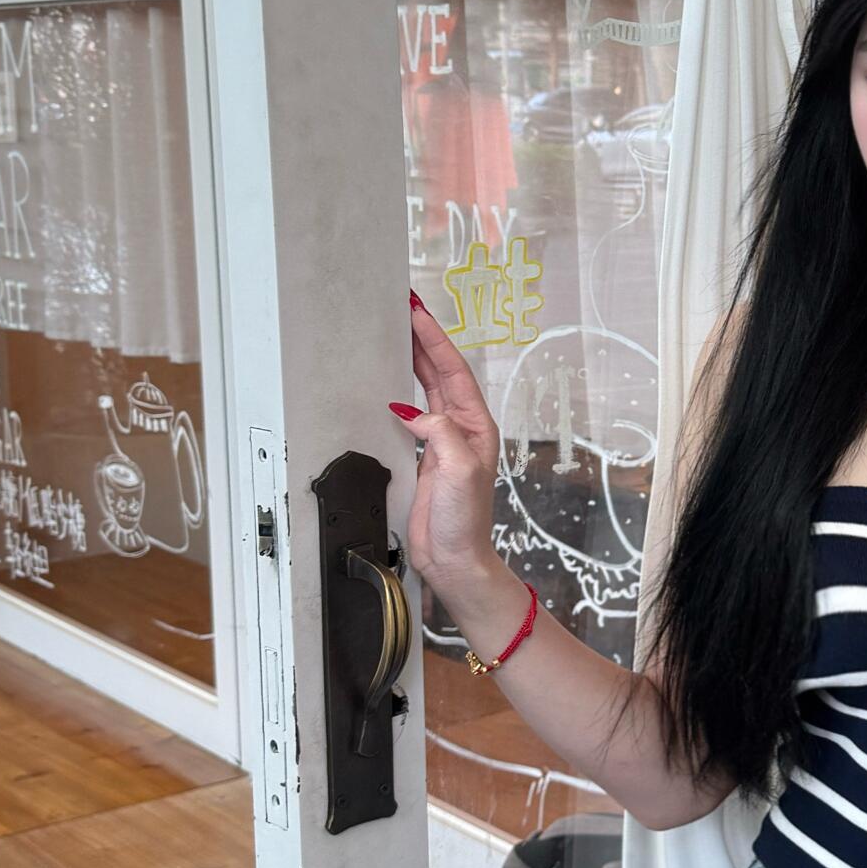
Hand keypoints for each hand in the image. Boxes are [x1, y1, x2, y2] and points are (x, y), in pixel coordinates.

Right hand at [392, 297, 504, 595]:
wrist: (454, 559)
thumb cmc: (464, 520)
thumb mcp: (458, 470)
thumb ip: (438, 433)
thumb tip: (413, 410)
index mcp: (475, 425)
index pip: (453, 370)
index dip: (435, 339)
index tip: (416, 312)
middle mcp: (462, 429)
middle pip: (440, 372)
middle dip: (424, 339)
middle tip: (404, 309)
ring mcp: (443, 442)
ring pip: (427, 388)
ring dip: (415, 360)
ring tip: (398, 332)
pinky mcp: (425, 457)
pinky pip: (412, 414)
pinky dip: (401, 391)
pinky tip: (391, 381)